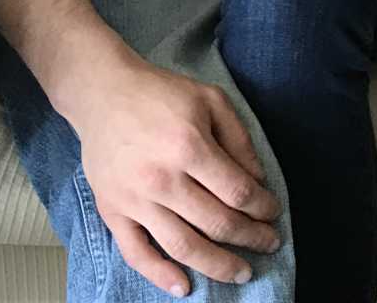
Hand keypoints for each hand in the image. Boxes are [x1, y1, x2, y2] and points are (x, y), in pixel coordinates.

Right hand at [72, 50, 281, 296]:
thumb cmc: (160, 92)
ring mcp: (135, 199)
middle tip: (269, 243)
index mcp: (189, 146)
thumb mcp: (210, 98)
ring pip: (183, 247)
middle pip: (216, 223)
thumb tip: (258, 179)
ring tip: (242, 273)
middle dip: (251, 238)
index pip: (237, 191)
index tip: (273, 212)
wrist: (102, 93)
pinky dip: (160, 276)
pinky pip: (137, 253)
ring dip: (218, 265)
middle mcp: (163, 178)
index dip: (262, 207)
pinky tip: (184, 287)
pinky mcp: (113, 211)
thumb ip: (238, 138)